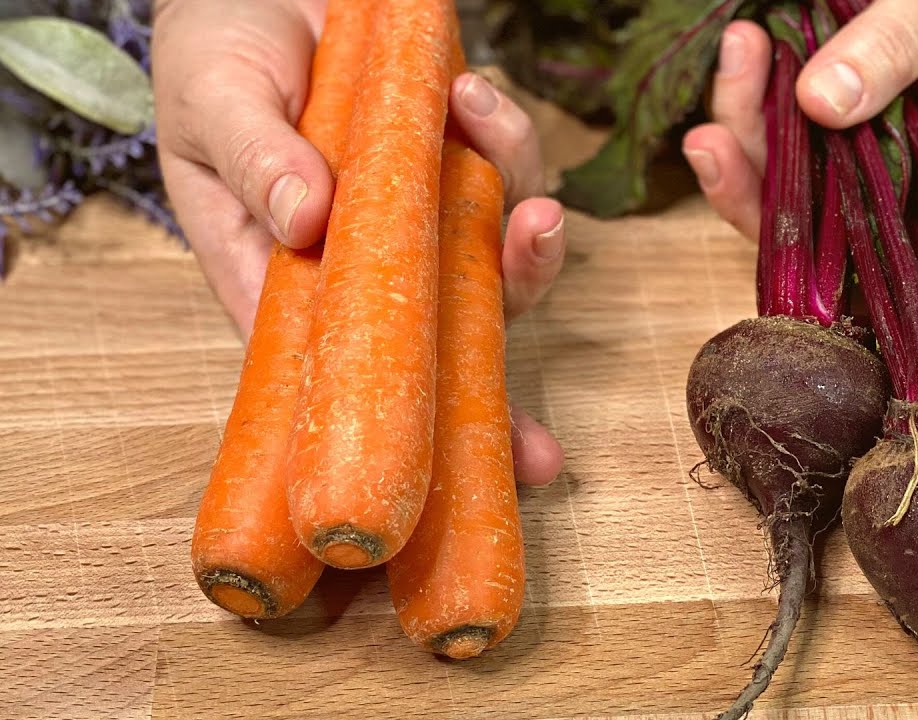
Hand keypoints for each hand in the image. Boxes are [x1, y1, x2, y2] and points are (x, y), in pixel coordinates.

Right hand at [152, 0, 564, 485]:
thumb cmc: (219, 56)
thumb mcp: (215, 102)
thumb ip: (256, 159)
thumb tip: (310, 219)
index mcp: (290, 286)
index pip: (340, 387)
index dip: (399, 444)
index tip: (446, 498)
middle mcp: (367, 271)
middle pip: (441, 355)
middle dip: (495, 406)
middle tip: (542, 455)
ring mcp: (424, 219)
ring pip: (494, 266)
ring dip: (517, 227)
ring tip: (475, 113)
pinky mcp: (461, 163)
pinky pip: (508, 175)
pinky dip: (504, 140)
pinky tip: (471, 93)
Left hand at [683, 0, 917, 238]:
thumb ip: (897, 46)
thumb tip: (822, 103)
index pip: (890, 234)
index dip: (821, 232)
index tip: (769, 190)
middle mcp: (913, 174)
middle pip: (821, 210)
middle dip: (761, 172)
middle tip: (718, 126)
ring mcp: (867, 147)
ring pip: (788, 170)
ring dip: (746, 122)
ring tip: (738, 50)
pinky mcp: (834, 113)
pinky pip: (779, 126)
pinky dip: (752, 95)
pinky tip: (739, 53)